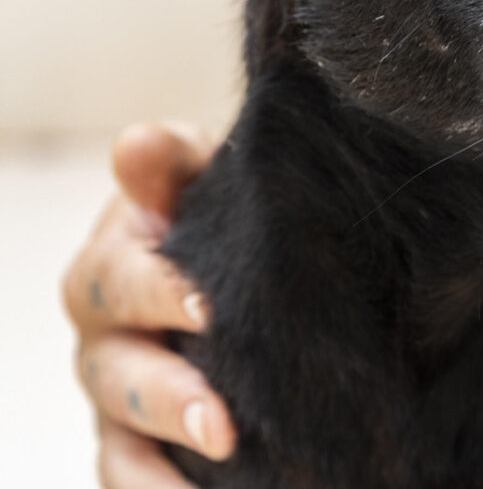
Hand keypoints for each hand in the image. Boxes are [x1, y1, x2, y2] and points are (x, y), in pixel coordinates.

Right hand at [62, 123, 237, 487]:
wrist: (259, 264)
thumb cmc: (228, 215)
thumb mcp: (209, 179)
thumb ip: (176, 165)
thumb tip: (138, 144)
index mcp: (115, 265)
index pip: (119, 280)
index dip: (157, 293)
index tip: (208, 308)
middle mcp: (106, 336)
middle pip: (116, 372)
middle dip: (167, 398)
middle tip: (222, 423)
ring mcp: (119, 398)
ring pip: (121, 441)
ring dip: (161, 467)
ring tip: (222, 462)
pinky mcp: (140, 447)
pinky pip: (130, 481)